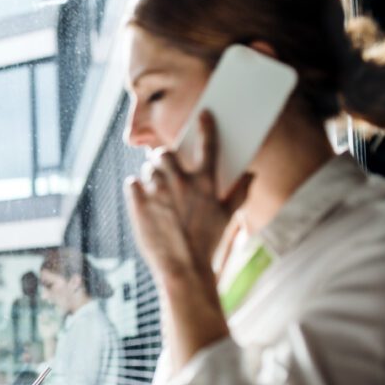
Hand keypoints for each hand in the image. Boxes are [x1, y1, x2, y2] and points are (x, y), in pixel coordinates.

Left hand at [129, 111, 252, 276]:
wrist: (183, 270)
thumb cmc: (208, 244)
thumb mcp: (229, 219)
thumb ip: (241, 193)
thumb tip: (252, 174)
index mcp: (205, 183)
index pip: (208, 145)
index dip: (207, 126)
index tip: (204, 114)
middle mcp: (180, 183)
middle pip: (165, 153)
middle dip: (163, 156)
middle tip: (164, 165)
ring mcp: (157, 193)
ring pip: (148, 169)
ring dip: (151, 175)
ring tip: (156, 188)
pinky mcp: (138, 205)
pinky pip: (132, 184)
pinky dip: (135, 188)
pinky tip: (141, 197)